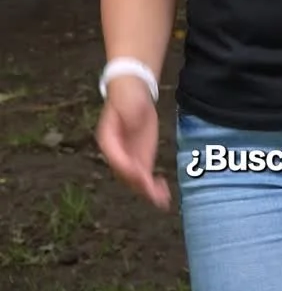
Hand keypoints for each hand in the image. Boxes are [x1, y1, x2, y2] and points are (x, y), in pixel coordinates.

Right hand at [95, 77, 170, 208]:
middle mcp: (117, 153)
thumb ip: (129, 116)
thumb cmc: (128, 95)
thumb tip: (131, 128)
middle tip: (153, 191)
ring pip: (136, 180)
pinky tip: (163, 195)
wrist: (134, 90)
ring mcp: (129, 157)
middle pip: (125, 174)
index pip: (116, 158)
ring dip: (148, 191)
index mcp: (108, 139)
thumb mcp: (128, 101)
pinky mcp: (141, 158)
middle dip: (139, 184)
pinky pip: (145, 176)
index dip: (127, 168)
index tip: (141, 173)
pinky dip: (153, 187)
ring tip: (162, 200)